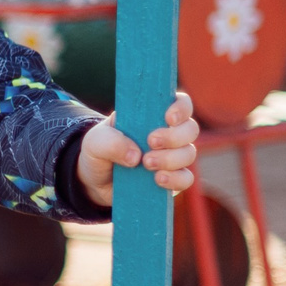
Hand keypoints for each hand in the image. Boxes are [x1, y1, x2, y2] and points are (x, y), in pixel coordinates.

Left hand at [77, 90, 200, 206]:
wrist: (94, 182)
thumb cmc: (99, 152)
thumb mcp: (95, 142)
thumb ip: (111, 143)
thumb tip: (136, 157)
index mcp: (152, 116)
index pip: (180, 103)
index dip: (181, 108)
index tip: (168, 118)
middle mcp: (168, 134)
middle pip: (190, 129)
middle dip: (174, 136)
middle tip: (151, 142)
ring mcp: (173, 157)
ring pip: (189, 154)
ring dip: (171, 159)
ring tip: (146, 164)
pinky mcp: (172, 179)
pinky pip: (186, 178)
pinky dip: (175, 179)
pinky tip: (158, 180)